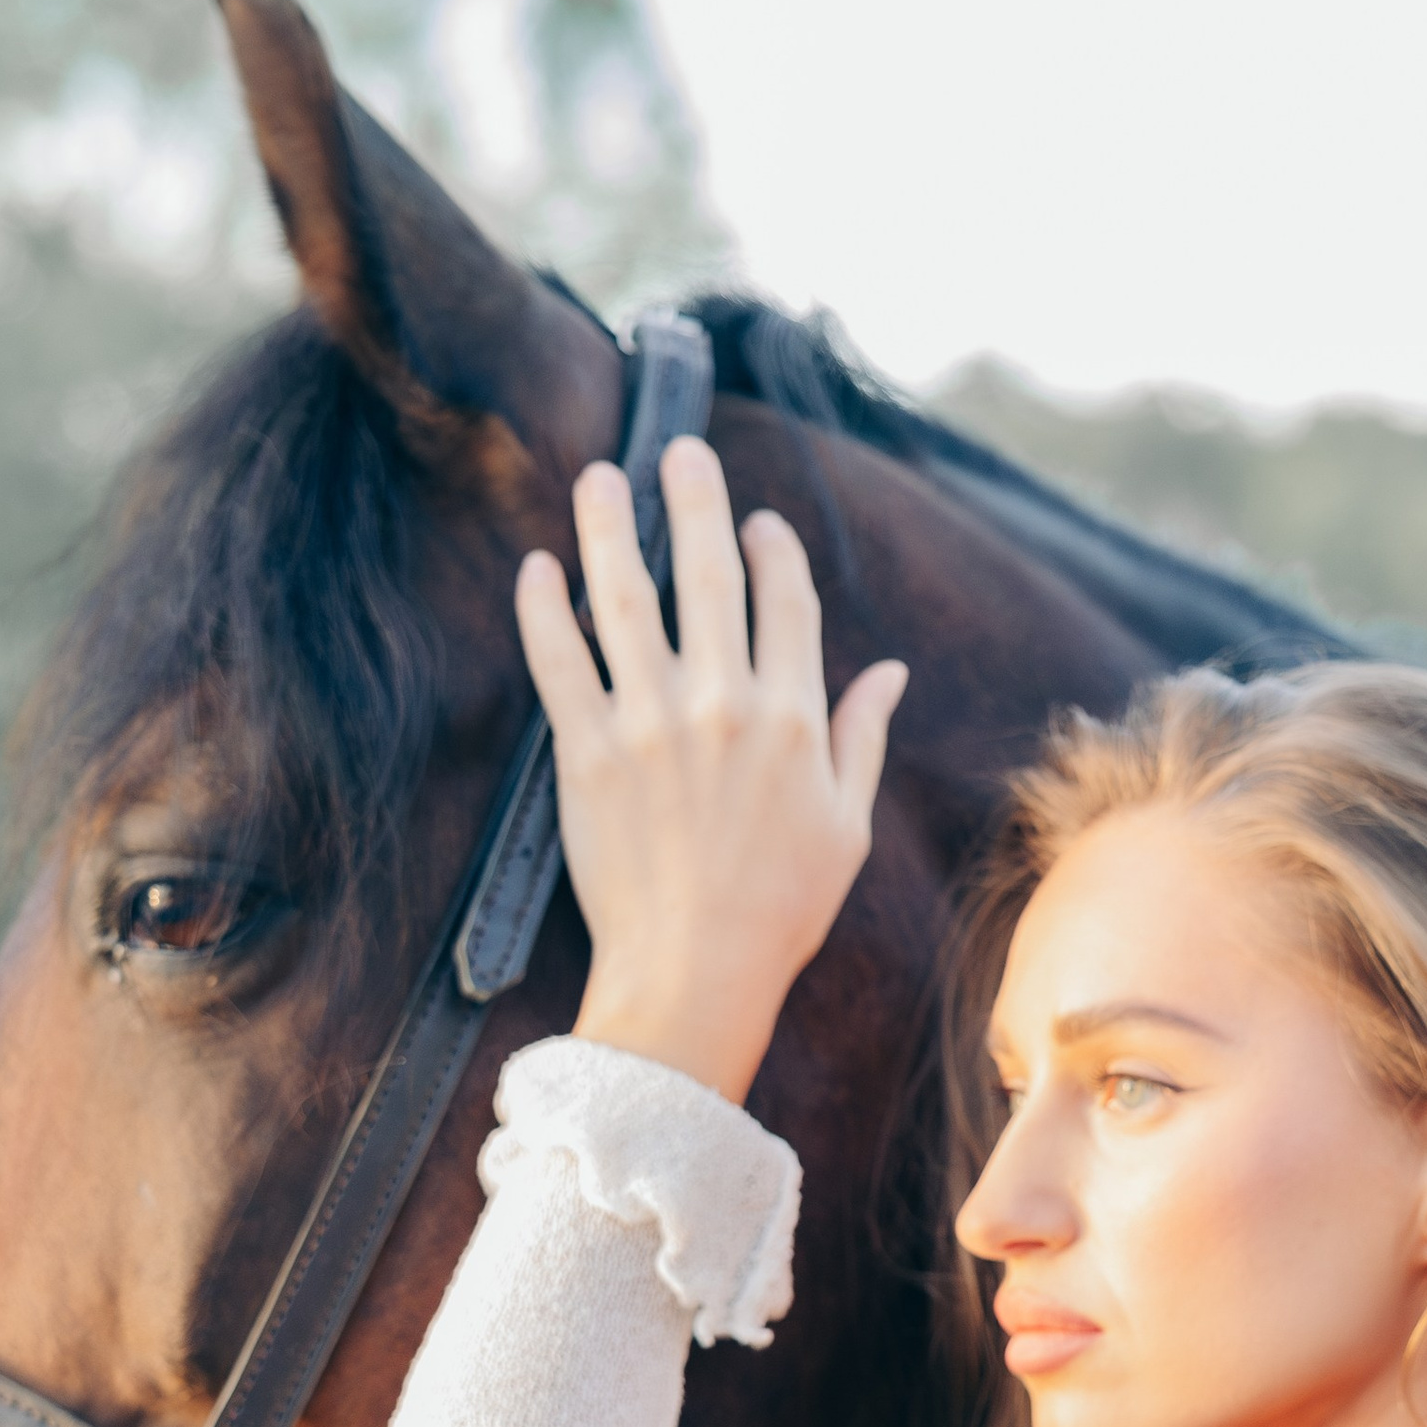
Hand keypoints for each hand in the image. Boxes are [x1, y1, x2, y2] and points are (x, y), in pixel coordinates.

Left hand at [515, 440, 906, 1103]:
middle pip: (705, 574)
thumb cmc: (780, 910)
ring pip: (625, 597)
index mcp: (793, 717)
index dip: (771, 549)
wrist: (697, 974)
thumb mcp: (846, 823)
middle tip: (677, 451)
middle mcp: (724, 704)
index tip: (754, 521)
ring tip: (597, 477)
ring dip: (607, 527)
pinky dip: (544, 608)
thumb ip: (861, 735)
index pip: (784, 601)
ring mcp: (650, 724)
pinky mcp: (586, 754)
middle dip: (692, 500)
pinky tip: (537, 567)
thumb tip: (889, 672)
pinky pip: (559, 661)